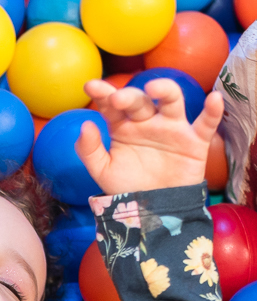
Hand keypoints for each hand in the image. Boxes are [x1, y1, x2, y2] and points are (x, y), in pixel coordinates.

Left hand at [75, 79, 224, 195]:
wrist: (153, 214)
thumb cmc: (128, 188)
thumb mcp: (103, 172)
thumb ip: (89, 151)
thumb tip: (85, 124)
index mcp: (123, 127)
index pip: (112, 105)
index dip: (102, 94)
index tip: (90, 87)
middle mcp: (147, 122)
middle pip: (140, 101)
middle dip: (129, 96)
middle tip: (117, 99)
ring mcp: (171, 129)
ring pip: (171, 101)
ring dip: (165, 90)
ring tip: (153, 89)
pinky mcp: (194, 141)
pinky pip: (206, 123)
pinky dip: (213, 111)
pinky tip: (214, 99)